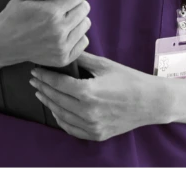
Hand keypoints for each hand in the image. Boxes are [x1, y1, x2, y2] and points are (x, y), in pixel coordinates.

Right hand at [0, 0, 90, 68]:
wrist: (3, 43)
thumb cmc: (14, 15)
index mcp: (50, 12)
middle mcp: (59, 30)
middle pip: (85, 8)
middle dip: (76, 4)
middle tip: (61, 7)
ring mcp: (61, 46)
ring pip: (86, 24)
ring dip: (77, 19)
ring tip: (61, 20)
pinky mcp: (63, 58)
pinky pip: (84, 41)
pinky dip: (76, 35)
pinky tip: (62, 33)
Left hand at [29, 51, 161, 140]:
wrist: (151, 102)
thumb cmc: (129, 80)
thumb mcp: (105, 65)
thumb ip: (82, 59)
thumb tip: (65, 51)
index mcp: (88, 92)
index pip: (58, 84)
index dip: (44, 77)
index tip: (35, 71)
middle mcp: (87, 111)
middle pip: (56, 99)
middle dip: (43, 89)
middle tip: (34, 81)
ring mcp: (92, 125)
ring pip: (61, 116)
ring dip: (49, 104)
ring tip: (41, 93)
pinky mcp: (97, 134)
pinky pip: (72, 129)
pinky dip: (61, 120)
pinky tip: (56, 111)